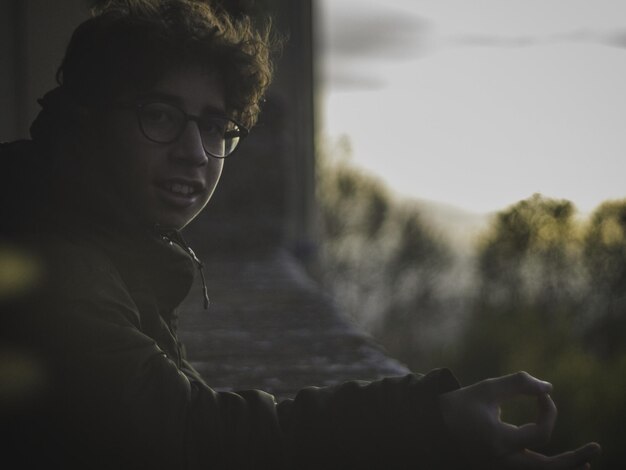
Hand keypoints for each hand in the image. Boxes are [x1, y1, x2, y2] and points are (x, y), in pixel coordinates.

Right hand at [439, 371, 600, 468]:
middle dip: (574, 459)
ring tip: (586, 462)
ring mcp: (501, 467)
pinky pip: (528, 469)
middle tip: (596, 449)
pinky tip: (564, 462)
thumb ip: (519, 384)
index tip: (542, 393)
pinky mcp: (500, 466)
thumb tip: (550, 388)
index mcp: (499, 441)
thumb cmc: (460, 404)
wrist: (434, 425)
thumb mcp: (488, 388)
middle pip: (548, 469)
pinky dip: (546, 465)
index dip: (548, 410)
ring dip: (563, 466)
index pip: (541, 432)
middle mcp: (502, 460)